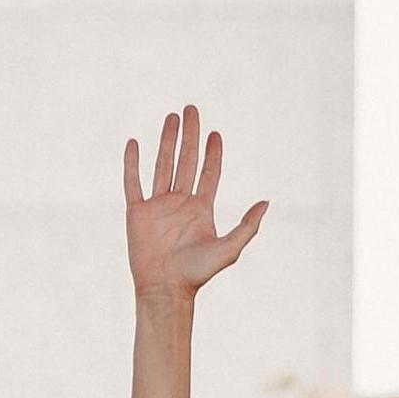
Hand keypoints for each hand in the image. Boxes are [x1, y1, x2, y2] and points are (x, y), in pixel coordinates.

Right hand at [119, 104, 269, 301]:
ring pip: (162, 164)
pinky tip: (134, 144)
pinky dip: (132, 163)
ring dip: (167, 140)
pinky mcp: (137, 211)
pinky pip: (133, 182)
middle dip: (190, 135)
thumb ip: (247, 225)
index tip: (215, 133)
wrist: (165, 288)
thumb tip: (266, 202)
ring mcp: (158, 205)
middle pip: (186, 160)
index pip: (209, 172)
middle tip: (191, 109)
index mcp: (201, 208)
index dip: (212, 152)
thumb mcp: (230, 249)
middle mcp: (180, 202)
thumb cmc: (198, 273)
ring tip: (171, 118)